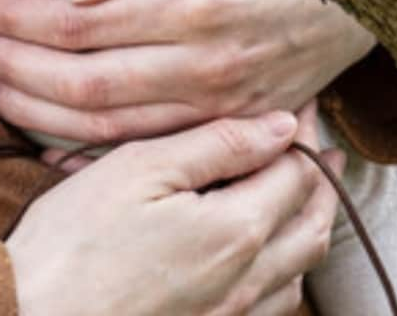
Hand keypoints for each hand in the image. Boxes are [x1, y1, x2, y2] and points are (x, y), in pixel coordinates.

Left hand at [0, 0, 373, 146]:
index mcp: (196, 0)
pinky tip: (51, 144)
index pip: (80, 24)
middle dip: (13, 72)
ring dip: (39, 116)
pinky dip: (95, 157)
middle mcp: (208, 64)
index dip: (17, 22)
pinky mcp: (242, 126)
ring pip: (111, 133)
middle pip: (84, 90)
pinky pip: (155, 154)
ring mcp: (228, 105)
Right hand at [5, 109, 336, 315]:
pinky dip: (284, 270)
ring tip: (297, 188)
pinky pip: (273, 308)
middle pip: (314, 224)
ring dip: (308, 223)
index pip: (297, 170)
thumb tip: (283, 124)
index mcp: (236, 230)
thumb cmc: (75, 239)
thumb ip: (217, 144)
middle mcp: (246, 282)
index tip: (299, 101)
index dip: (304, 130)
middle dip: (321, 177)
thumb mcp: (140, 169)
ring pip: (300, 270)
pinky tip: (263, 250)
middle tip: (315, 140)